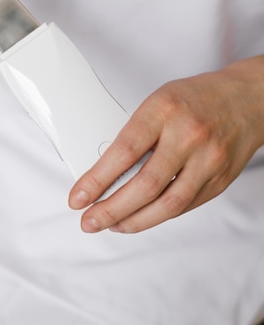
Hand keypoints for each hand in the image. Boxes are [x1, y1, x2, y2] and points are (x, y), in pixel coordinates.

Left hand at [69, 56, 263, 232]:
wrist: (250, 99)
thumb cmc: (197, 99)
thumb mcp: (158, 102)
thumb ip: (136, 134)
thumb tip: (103, 171)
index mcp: (165, 110)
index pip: (124, 151)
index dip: (97, 180)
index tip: (78, 197)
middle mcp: (188, 136)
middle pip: (145, 185)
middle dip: (111, 210)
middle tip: (89, 221)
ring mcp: (208, 160)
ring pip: (167, 204)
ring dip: (134, 221)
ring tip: (111, 225)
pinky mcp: (220, 180)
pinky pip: (185, 207)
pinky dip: (158, 216)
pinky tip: (140, 218)